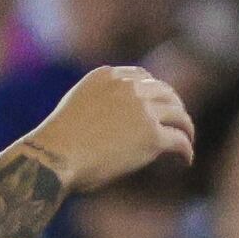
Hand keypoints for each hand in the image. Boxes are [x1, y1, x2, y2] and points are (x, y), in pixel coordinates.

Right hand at [32, 66, 195, 195]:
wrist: (53, 158)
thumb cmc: (57, 142)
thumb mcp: (77, 106)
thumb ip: (100, 102)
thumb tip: (119, 121)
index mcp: (107, 76)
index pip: (142, 77)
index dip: (156, 92)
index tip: (160, 105)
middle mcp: (128, 88)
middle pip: (165, 93)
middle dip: (175, 108)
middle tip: (179, 125)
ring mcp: (143, 111)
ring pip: (178, 116)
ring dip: (185, 129)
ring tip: (186, 142)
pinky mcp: (153, 137)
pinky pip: (180, 141)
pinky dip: (186, 151)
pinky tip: (184, 161)